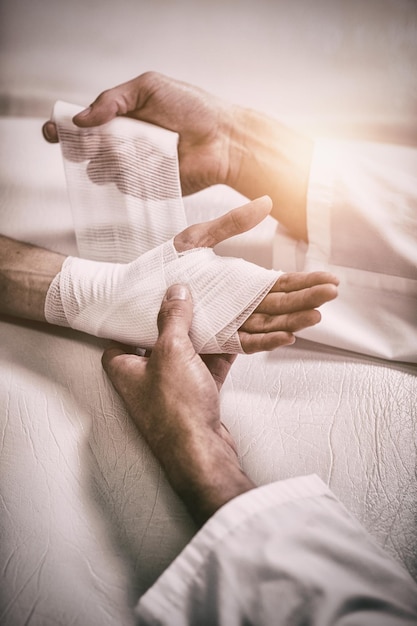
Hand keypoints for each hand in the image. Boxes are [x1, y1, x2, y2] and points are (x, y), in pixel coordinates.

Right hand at [42, 71, 234, 195]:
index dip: (63, 129)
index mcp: (120, 118)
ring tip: (131, 150)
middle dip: (80, 147)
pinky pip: (124, 186)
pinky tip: (149, 164)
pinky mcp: (146, 188)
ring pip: (100, 171)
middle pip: (84, 151)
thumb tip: (82, 119)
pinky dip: (130, 175)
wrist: (222, 140)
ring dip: (107, 160)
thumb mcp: (149, 88)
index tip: (53, 131)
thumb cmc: (192, 108)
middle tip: (91, 143)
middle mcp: (122, 144)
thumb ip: (112, 99)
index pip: (82, 125)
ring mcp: (132, 168)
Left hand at [102, 283, 254, 525]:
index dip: (127, 319)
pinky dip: (219, 355)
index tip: (143, 299)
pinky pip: (206, 370)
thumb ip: (173, 318)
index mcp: (125, 369)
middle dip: (171, 324)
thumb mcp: (171, 351)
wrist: (202, 454)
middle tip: (184, 300)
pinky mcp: (196, 401)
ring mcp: (172, 392)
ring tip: (212, 312)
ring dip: (199, 337)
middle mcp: (145, 381)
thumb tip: (175, 291)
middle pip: (155, 344)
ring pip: (184, 356)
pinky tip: (234, 337)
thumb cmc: (175, 408)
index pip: (117, 338)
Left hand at [174, 196, 338, 352]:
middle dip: (306, 299)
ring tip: (318, 313)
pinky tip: (287, 335)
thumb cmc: (159, 270)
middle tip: (333, 292)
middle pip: (276, 305)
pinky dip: (264, 341)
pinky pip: (241, 343)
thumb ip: (231, 224)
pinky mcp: (210, 343)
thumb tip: (266, 202)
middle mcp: (234, 308)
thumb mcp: (196, 240)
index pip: (275, 285)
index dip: (303, 282)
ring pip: (265, 324)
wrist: (127, 299)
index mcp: (235, 286)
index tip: (327, 278)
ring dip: (293, 319)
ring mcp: (223, 327)